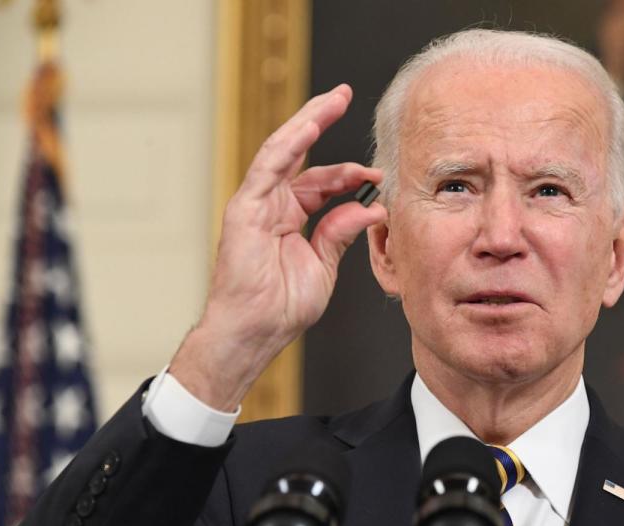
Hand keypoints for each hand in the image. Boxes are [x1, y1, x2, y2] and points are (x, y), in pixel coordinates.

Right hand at [170, 84, 386, 409]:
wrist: (255, 332)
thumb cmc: (282, 307)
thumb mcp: (324, 265)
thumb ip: (341, 232)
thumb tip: (370, 208)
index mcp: (291, 217)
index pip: (322, 181)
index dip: (349, 173)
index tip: (378, 173)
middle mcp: (273, 204)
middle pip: (300, 154)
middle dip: (322, 122)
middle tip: (344, 95)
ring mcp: (257, 204)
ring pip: (283, 150)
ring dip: (308, 122)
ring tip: (332, 99)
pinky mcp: (245, 208)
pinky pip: (268, 168)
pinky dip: (289, 145)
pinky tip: (310, 125)